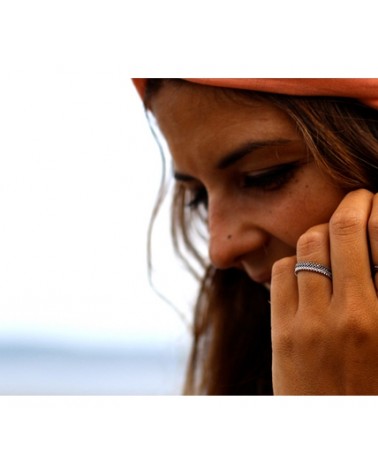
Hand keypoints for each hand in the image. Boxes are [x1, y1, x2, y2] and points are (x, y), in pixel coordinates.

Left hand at [271, 189, 377, 394]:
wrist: (336, 437)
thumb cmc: (371, 384)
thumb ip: (377, 289)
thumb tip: (368, 255)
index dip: (375, 207)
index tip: (374, 201)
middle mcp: (353, 315)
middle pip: (342, 230)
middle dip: (350, 206)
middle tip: (355, 204)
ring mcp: (311, 323)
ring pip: (307, 244)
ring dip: (321, 234)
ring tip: (330, 240)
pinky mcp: (282, 332)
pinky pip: (281, 271)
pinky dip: (294, 263)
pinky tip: (305, 273)